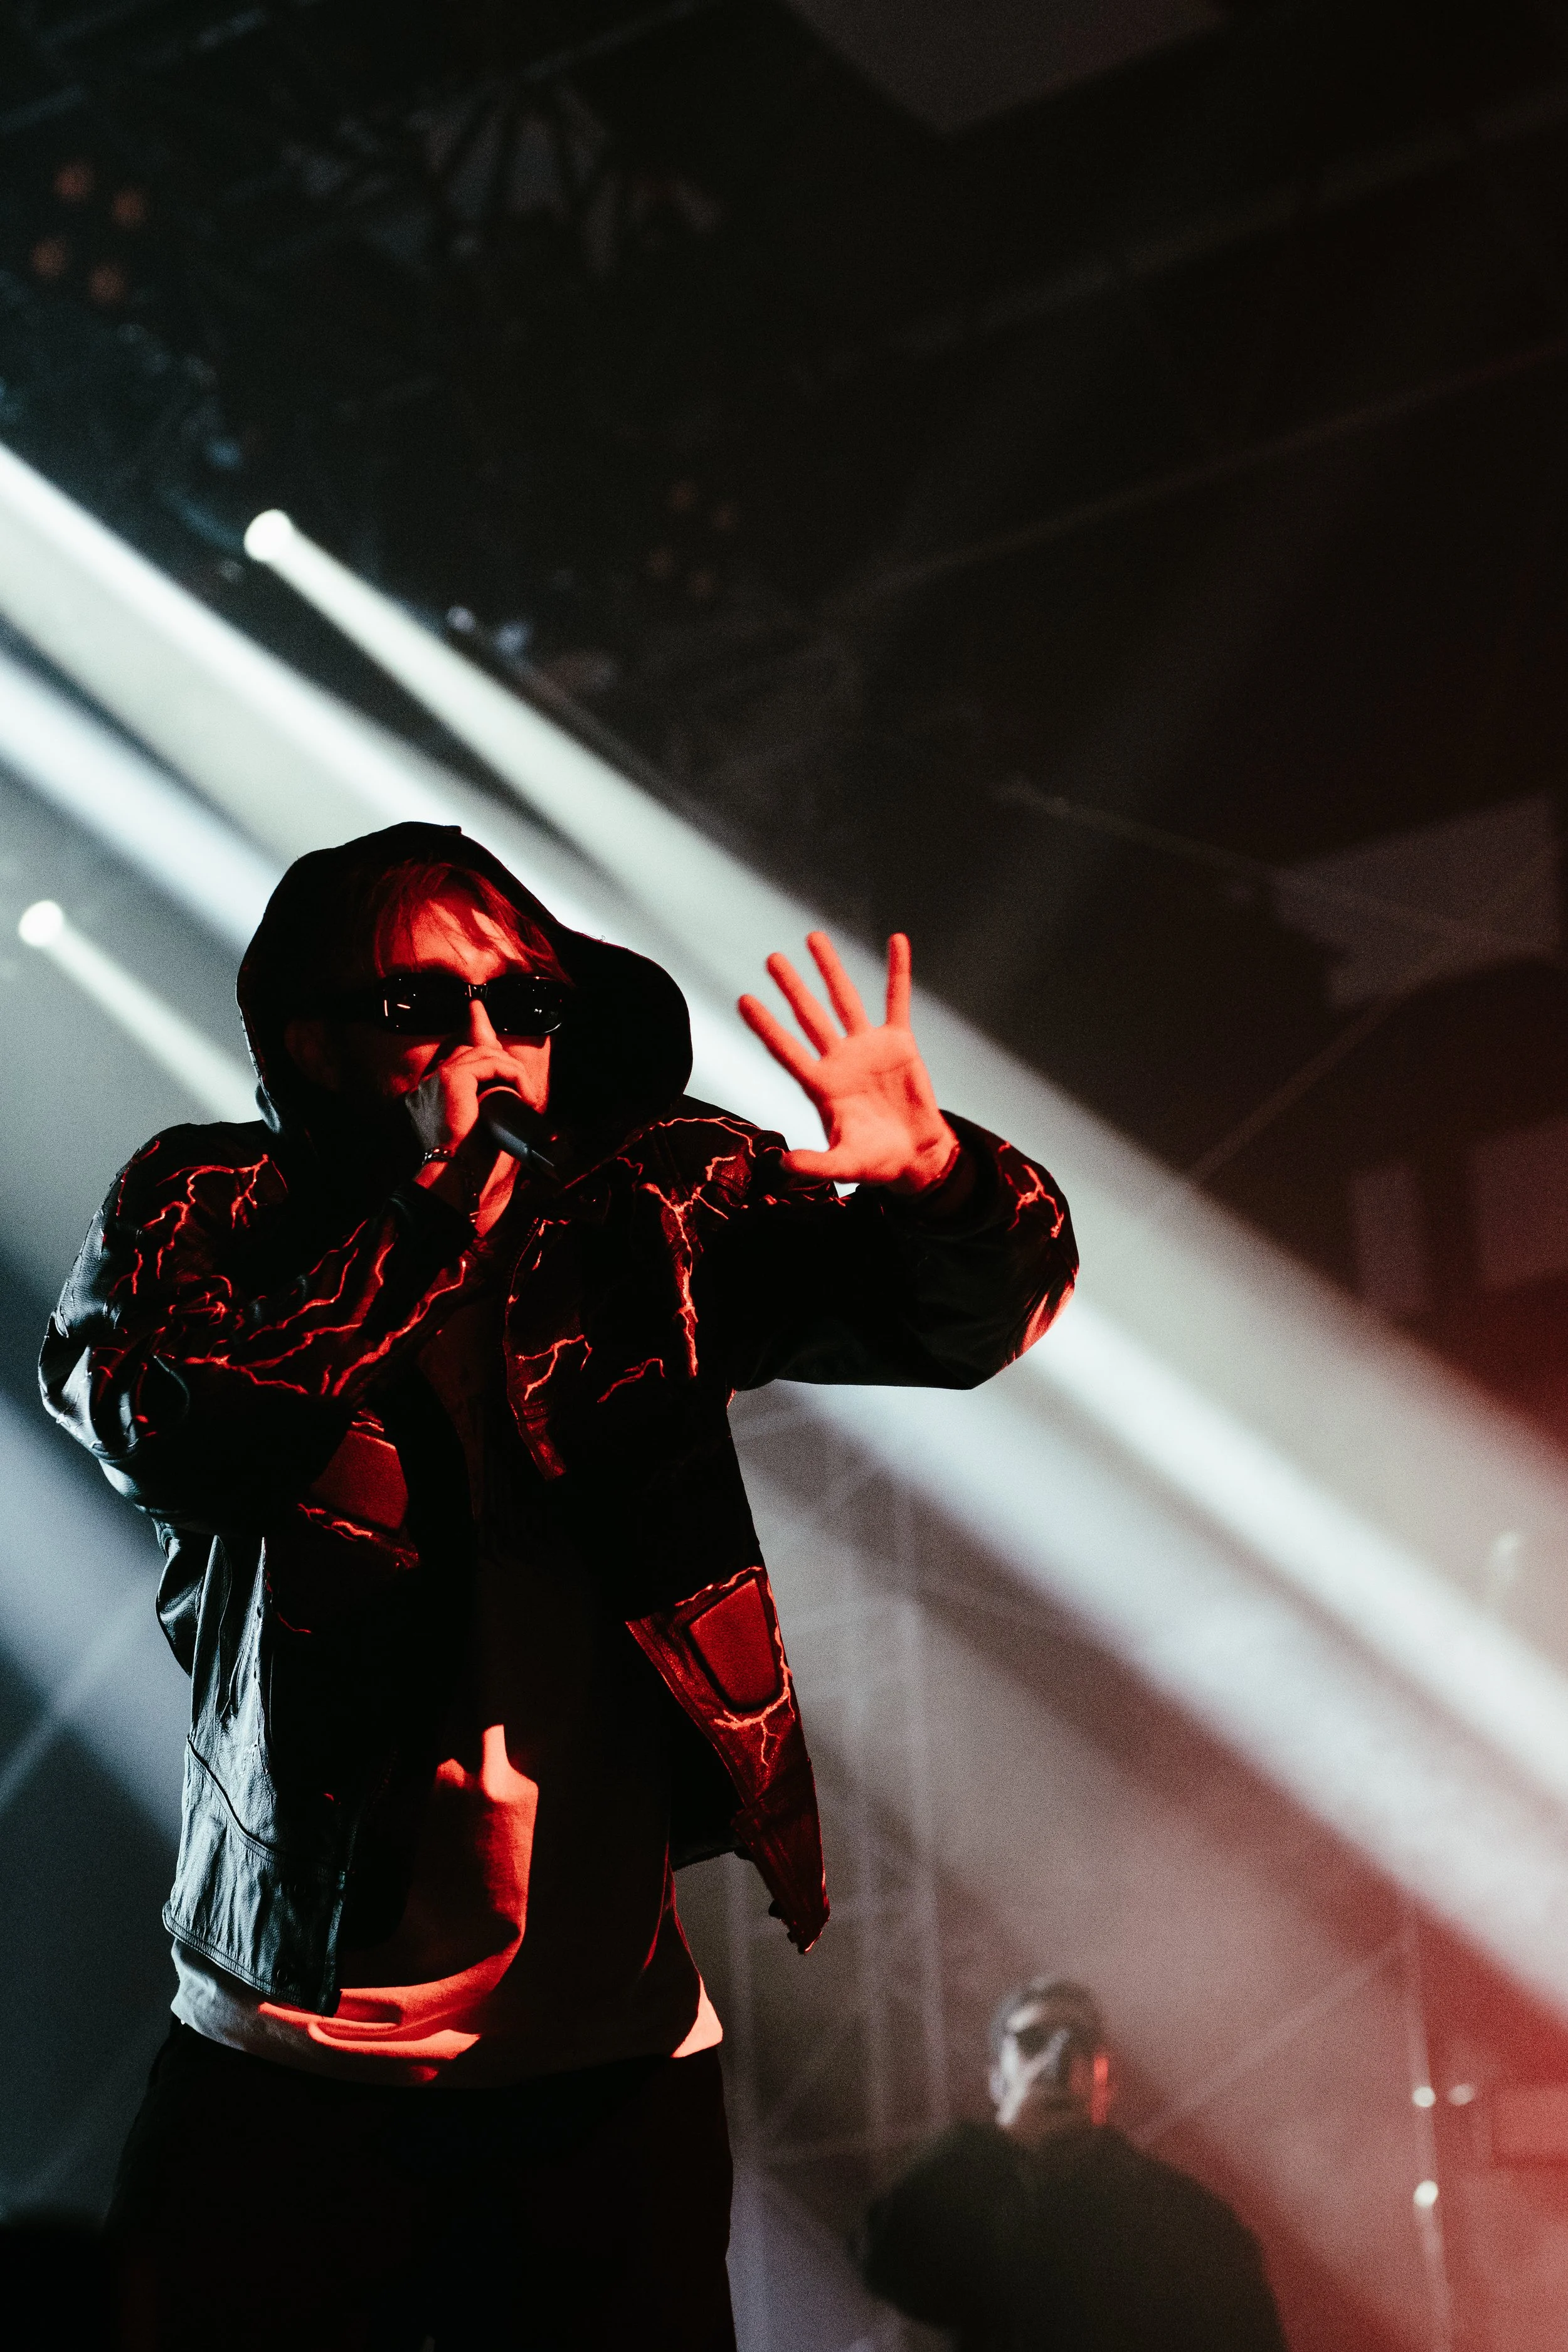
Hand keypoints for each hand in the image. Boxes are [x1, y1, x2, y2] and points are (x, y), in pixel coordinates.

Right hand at [407, 1041, 543, 1232]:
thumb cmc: (467, 1160)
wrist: (454, 1169)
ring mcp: (437, 1077)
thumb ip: (484, 1111)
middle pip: (470, 1051)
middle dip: (502, 1060)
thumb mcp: (477, 1128)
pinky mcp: (452, 1077)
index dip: (489, 1065)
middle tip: (523, 1081)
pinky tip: (524, 1092)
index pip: (459, 1063)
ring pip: (483, 1054)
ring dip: (511, 1069)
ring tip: (527, 1092)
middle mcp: (427, 1083)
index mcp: (427, 1096)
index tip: (513, 1078)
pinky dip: (514, 1074)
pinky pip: (491, 1063)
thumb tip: (511, 1102)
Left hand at [738, 932, 959, 1191]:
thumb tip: (782, 1165)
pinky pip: (897, 1000)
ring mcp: (868, 1047)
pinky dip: (897, 971)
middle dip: (792, 987)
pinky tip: (896, 941)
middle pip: (809, 1017)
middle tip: (772, 959)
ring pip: (844, 1001)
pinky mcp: (899, 1042)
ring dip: (830, 970)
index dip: (766, 1026)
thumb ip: (815, 1165)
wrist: (915, 1155)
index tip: (744, 1000)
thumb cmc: (876, 1162)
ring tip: (813, 938)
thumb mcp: (844, 1166)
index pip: (786, 1050)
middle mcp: (839, 1060)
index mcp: (821, 1085)